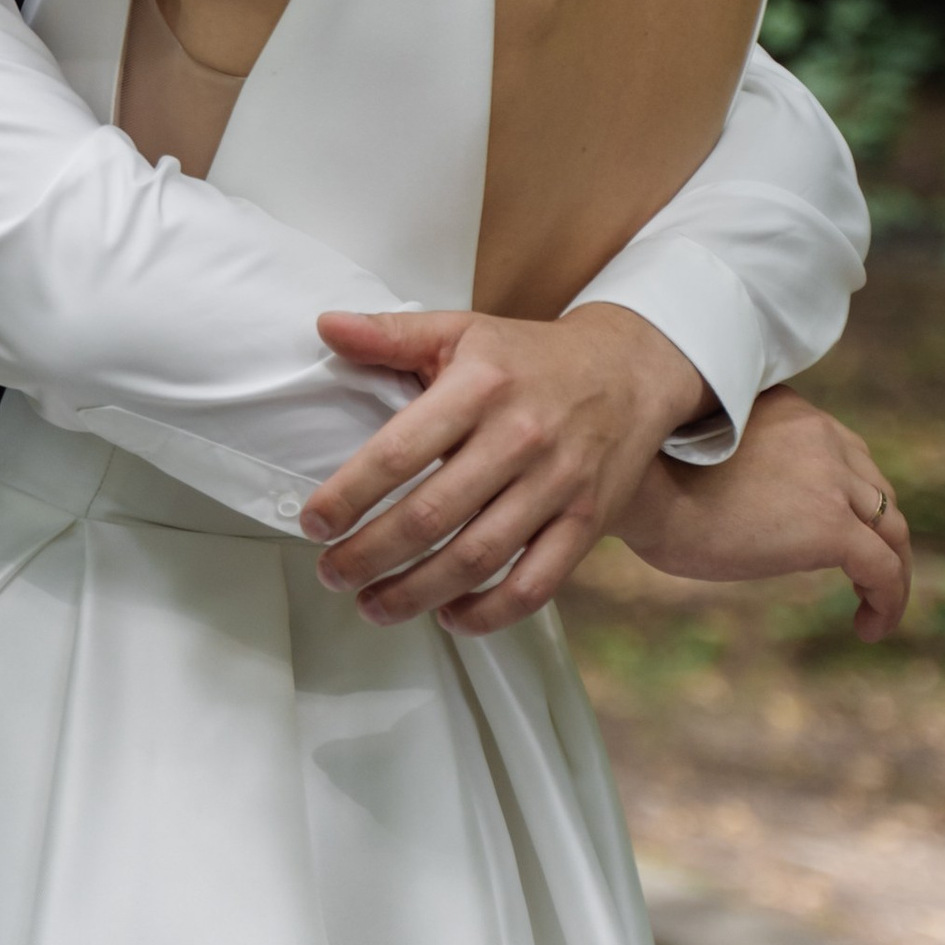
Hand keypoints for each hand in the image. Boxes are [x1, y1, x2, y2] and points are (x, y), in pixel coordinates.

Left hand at [301, 301, 706, 631]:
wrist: (630, 373)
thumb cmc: (530, 357)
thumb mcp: (462, 330)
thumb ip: (390, 334)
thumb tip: (325, 326)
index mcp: (480, 387)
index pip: (399, 452)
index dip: (349, 495)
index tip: (313, 523)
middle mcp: (520, 438)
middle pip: (431, 516)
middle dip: (370, 555)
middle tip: (331, 574)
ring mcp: (558, 485)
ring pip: (478, 558)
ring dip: (416, 593)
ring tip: (372, 606)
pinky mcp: (586, 523)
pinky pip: (535, 584)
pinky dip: (489, 613)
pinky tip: (448, 617)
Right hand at [615, 389, 910, 639]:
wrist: (641, 487)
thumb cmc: (645, 477)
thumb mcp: (704, 452)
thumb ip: (740, 469)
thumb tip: (743, 513)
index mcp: (789, 412)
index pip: (843, 454)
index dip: (849, 498)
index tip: (839, 532)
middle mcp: (820, 436)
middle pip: (875, 488)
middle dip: (878, 533)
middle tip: (866, 575)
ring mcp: (830, 480)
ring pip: (890, 528)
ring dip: (891, 569)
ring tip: (874, 608)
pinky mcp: (831, 527)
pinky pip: (883, 568)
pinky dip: (888, 600)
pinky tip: (870, 629)